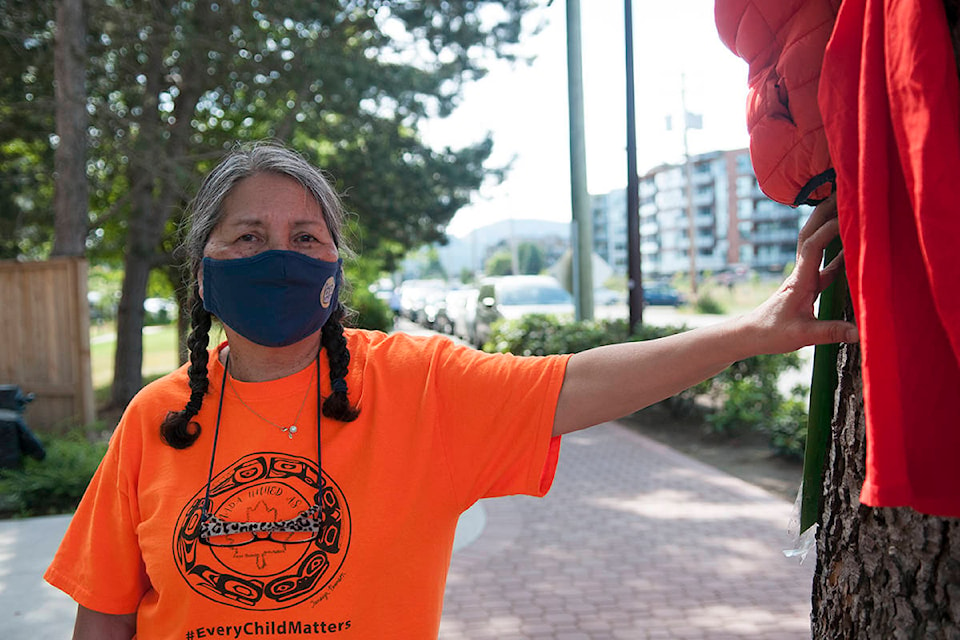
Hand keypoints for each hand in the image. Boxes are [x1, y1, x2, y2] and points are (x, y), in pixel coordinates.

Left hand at [742, 195, 858, 353]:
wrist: (751, 334)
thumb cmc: (772, 333)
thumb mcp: (802, 335)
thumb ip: (831, 332)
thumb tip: (860, 332)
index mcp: (800, 280)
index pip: (813, 246)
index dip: (829, 230)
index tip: (848, 217)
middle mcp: (801, 273)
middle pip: (811, 234)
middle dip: (825, 213)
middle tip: (842, 192)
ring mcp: (804, 277)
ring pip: (817, 244)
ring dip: (830, 226)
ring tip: (849, 209)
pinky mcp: (807, 285)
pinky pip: (824, 262)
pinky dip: (838, 252)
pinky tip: (853, 249)